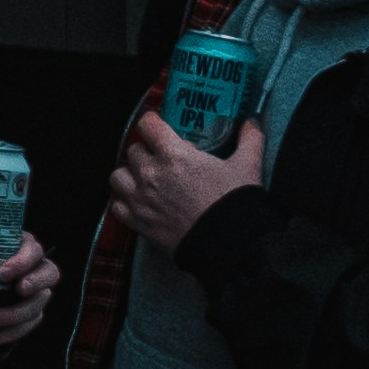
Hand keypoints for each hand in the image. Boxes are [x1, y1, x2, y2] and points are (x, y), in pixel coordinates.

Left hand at [0, 217, 59, 351]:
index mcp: (16, 246)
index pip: (32, 248)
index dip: (23, 259)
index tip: (1, 272)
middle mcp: (31, 270)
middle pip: (49, 273)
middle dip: (35, 282)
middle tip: (18, 290)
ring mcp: (33, 295)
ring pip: (37, 306)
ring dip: (14, 315)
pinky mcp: (28, 317)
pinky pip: (23, 329)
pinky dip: (2, 336)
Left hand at [109, 109, 263, 254]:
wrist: (232, 245)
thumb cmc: (236, 204)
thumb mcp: (247, 167)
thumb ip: (249, 140)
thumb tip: (252, 123)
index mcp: (173, 155)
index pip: (147, 125)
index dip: (153, 123)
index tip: (158, 126)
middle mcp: (151, 174)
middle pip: (134, 150)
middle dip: (148, 152)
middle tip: (163, 159)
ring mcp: (141, 199)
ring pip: (119, 175)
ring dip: (130, 175)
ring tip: (147, 180)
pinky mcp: (138, 222)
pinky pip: (117, 205)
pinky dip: (125, 202)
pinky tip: (141, 202)